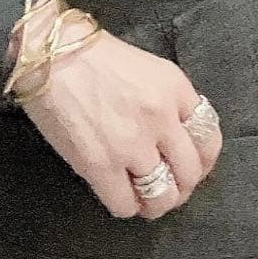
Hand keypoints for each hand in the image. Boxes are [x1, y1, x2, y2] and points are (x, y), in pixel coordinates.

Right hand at [6, 0, 221, 220]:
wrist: (48, 53)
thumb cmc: (92, 54)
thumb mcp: (147, 66)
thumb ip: (167, 100)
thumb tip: (175, 137)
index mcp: (175, 88)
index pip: (208, 138)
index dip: (203, 160)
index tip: (192, 166)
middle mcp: (160, 118)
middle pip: (190, 172)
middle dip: (182, 186)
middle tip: (168, 186)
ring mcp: (131, 144)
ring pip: (162, 196)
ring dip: (156, 203)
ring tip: (145, 198)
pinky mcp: (100, 165)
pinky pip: (125, 205)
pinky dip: (125, 205)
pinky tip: (117, 193)